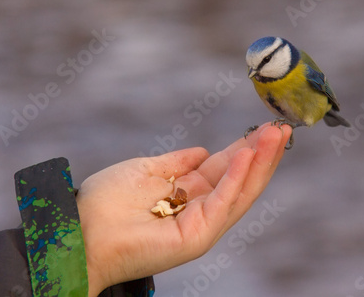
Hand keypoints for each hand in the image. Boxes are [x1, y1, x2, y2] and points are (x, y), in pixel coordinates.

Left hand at [76, 123, 291, 295]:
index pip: (224, 170)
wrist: (81, 230)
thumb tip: (202, 150)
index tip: (264, 128)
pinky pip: (223, 202)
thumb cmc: (107, 202)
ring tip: (277, 133)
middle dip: (262, 154)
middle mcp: (199, 210)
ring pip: (240, 191)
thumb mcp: (146, 170)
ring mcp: (201, 225)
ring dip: (260, 161)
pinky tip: (249, 153)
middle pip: (240, 180)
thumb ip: (176, 163)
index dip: (245, 149)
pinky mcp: (197, 236)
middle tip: (282, 127)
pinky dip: (237, 177)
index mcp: (188, 195)